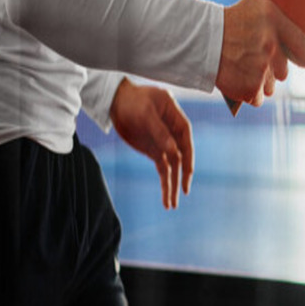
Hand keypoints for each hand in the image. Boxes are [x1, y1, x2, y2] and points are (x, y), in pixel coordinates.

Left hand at [110, 78, 193, 209]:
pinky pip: (163, 169)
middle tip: (184, 191)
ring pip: (173, 166)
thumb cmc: (132, 100)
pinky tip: (165, 198)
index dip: (188, 153)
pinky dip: (165, 183)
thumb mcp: (145, 112)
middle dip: (183, 174)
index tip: (187, 169)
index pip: (185, 136)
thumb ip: (159, 131)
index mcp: (175, 116)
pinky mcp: (154, 151)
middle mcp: (173, 131)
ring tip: (172, 205)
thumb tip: (174, 151)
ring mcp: (164, 142)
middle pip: (182, 154)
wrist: (116, 100)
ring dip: (172, 184)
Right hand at [216, 0, 304, 106]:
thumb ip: (278, 17)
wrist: (199, 38)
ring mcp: (261, 67)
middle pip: (283, 70)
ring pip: (270, 86)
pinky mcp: (250, 86)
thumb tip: (298, 33)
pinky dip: (249, 93)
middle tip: (254, 60)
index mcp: (274, 21)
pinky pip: (257, 97)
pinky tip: (237, 81)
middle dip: (272, 69)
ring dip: (260, 82)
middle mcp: (271, 44)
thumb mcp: (256, 5)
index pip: (304, 44)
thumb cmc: (229, 19)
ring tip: (242, 70)